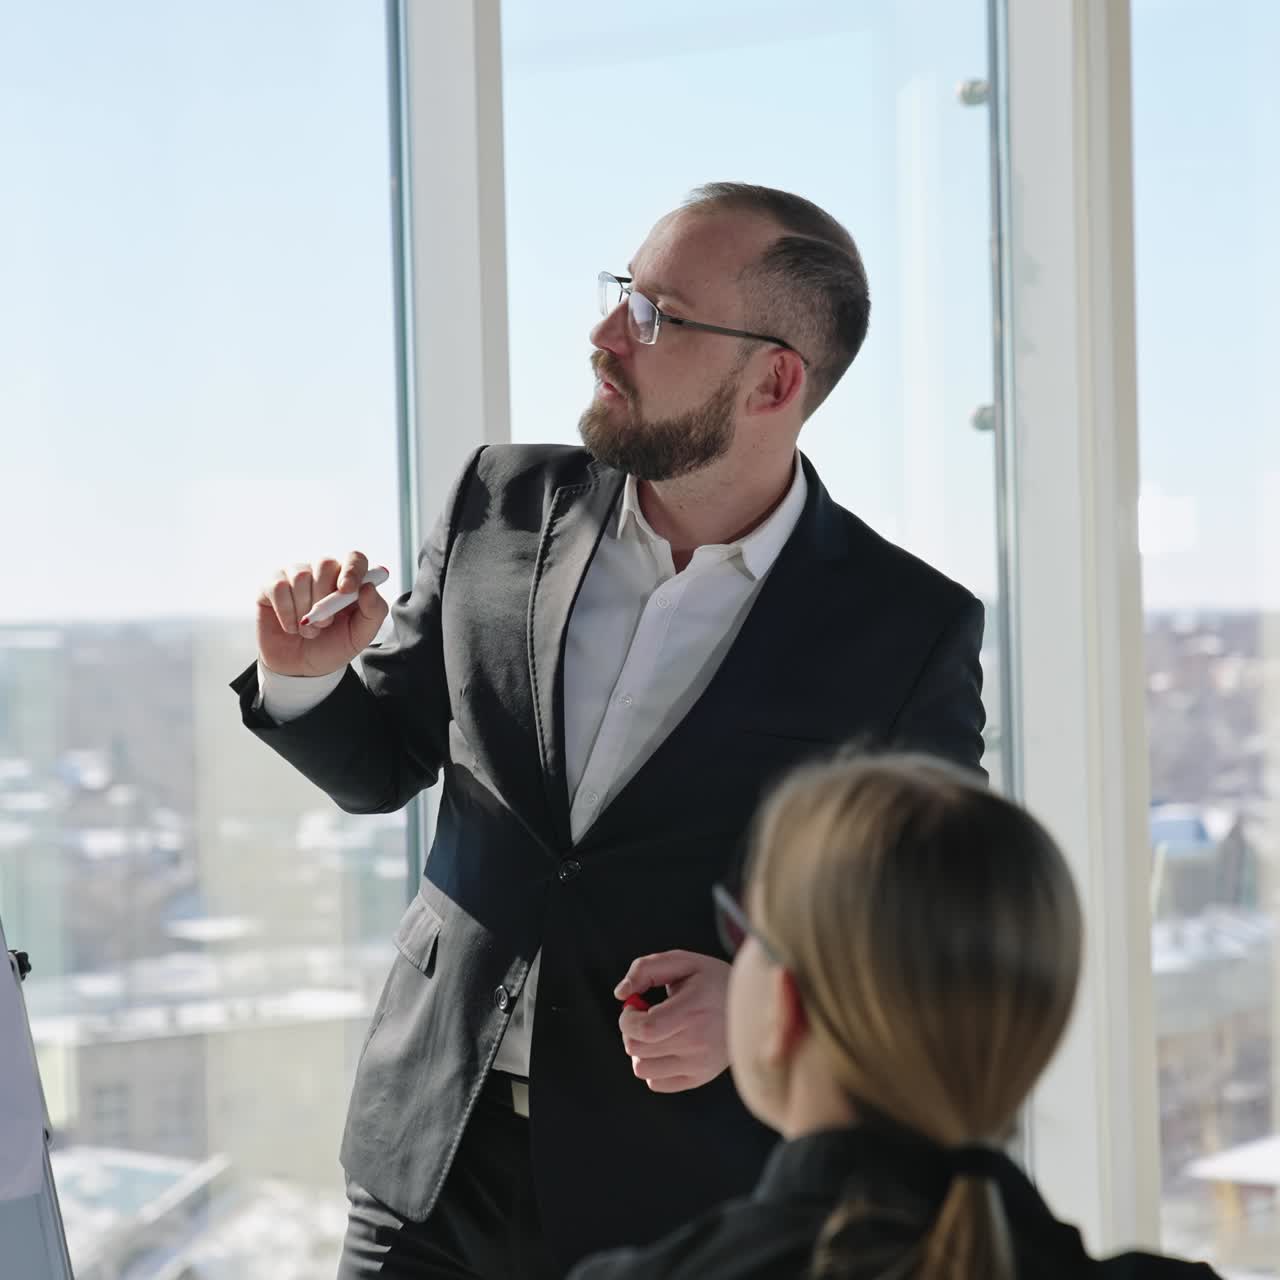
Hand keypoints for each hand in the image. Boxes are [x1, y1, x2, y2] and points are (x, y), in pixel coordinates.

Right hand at [256, 551, 388, 677]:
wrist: (300, 668)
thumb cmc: (332, 647)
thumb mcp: (360, 636)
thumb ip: (374, 612)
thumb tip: (368, 587)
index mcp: (349, 580)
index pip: (354, 558)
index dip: (352, 569)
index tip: (346, 590)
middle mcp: (323, 572)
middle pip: (325, 563)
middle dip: (325, 598)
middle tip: (325, 625)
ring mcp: (296, 575)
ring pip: (301, 576)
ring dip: (305, 610)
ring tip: (308, 631)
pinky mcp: (271, 584)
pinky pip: (278, 587)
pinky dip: (286, 612)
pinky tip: (291, 627)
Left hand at [614, 950, 730, 1092]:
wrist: (755, 1008)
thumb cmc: (712, 981)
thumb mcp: (683, 962)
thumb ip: (646, 968)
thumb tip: (621, 994)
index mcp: (692, 1010)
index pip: (645, 1029)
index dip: (627, 1019)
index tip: (633, 1007)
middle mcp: (697, 1042)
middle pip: (637, 1048)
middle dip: (630, 1030)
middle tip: (644, 1016)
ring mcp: (699, 1064)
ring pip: (642, 1068)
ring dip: (640, 1049)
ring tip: (655, 1033)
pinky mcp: (699, 1078)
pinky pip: (655, 1083)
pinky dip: (652, 1066)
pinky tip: (666, 1047)